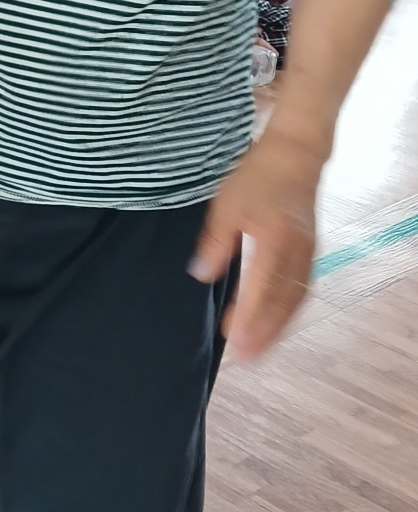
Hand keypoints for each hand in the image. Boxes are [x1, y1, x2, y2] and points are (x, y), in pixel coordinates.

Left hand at [190, 128, 320, 357]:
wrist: (296, 154)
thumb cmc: (256, 177)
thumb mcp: (227, 205)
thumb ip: (216, 243)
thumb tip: (201, 276)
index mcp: (275, 238)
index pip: (262, 287)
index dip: (248, 316)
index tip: (232, 338)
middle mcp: (298, 251)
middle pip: (283, 302)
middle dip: (264, 332)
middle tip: (244, 357)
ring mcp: (309, 253)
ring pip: (296, 300)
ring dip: (277, 327)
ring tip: (258, 350)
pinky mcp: (311, 252)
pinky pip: (302, 290)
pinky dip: (288, 312)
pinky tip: (274, 325)